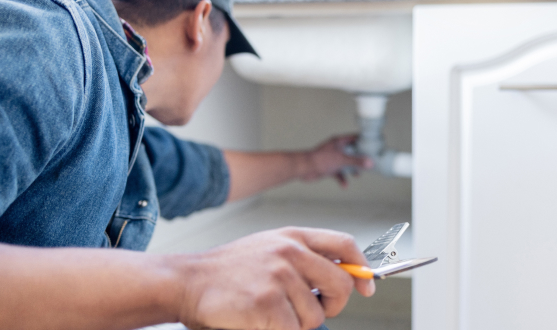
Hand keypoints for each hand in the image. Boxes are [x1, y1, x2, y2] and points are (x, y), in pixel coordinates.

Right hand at [176, 227, 374, 329]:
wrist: (188, 281)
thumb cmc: (230, 271)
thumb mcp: (270, 249)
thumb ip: (305, 257)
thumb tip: (347, 278)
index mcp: (293, 236)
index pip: (345, 245)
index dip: (362, 269)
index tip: (367, 287)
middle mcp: (289, 252)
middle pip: (341, 284)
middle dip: (335, 305)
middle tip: (317, 312)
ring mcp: (278, 276)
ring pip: (316, 315)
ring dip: (298, 323)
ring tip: (271, 312)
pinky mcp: (267, 303)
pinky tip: (260, 320)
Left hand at [301, 134, 372, 186]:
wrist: (304, 168)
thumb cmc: (320, 159)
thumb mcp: (341, 160)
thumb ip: (356, 161)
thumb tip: (370, 163)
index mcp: (339, 142)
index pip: (355, 138)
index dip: (364, 141)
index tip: (373, 146)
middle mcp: (336, 148)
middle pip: (352, 152)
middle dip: (359, 159)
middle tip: (368, 163)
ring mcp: (332, 158)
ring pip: (346, 163)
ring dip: (351, 170)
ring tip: (358, 175)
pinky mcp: (328, 167)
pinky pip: (338, 173)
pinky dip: (342, 179)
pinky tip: (344, 185)